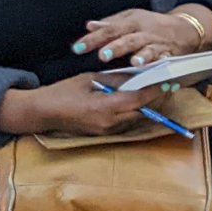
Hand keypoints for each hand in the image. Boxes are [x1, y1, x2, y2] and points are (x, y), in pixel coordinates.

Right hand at [0, 75, 157, 138]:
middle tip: (169, 87)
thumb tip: (138, 76)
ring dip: (148, 108)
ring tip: (158, 93)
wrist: (42, 113)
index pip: (138, 100)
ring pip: (137, 120)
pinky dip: (136, 113)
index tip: (168, 82)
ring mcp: (107, 131)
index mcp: (104, 107)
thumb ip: (116, 79)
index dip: (155, 91)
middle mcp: (109, 123)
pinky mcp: (104, 134)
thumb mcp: (90, 79)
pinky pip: (127, 124)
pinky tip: (140, 103)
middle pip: (142, 112)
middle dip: (156, 100)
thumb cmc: (63, 92)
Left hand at [75, 8, 208, 67]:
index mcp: (132, 22)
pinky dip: (164, 62)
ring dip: (142, 56)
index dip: (93, 39)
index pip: (109, 30)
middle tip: (102, 56)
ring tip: (135, 62)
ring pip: (149, 49)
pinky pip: (167, 58)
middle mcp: (144, 32)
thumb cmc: (152, 24)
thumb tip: (89, 26)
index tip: (77, 48)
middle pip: (128, 39)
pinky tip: (159, 67)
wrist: (185, 28)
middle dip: (116, 47)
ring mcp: (158, 43)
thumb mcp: (131, 18)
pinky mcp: (171, 53)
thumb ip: (110, 23)